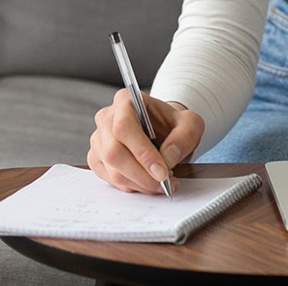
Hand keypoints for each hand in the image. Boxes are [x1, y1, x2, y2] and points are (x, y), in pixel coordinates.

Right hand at [89, 88, 204, 193]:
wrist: (165, 132)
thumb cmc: (174, 125)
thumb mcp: (191, 124)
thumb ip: (184, 137)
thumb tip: (167, 157)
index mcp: (125, 100)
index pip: (124, 127)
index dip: (142, 153)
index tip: (163, 172)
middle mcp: (106, 118)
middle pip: (114, 152)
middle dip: (142, 174)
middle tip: (165, 184)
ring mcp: (98, 140)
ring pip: (112, 170)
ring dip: (139, 184)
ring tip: (162, 184)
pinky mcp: (97, 159)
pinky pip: (110, 180)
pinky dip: (132, 186)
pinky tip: (148, 183)